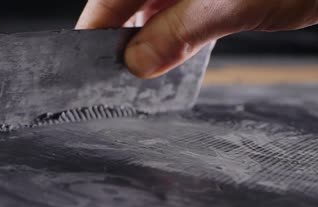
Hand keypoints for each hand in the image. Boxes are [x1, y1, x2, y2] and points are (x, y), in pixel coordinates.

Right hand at [77, 0, 317, 78]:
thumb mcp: (235, 3)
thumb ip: (183, 31)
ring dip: (148, 48)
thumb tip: (138, 64)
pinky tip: (174, 60)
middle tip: (116, 88)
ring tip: (143, 80)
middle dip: (121, 47)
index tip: (83, 75)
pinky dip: (172, 41)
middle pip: (125, 10)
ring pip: (150, 16)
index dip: (92, 38)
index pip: (107, 2)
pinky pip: (175, 18)